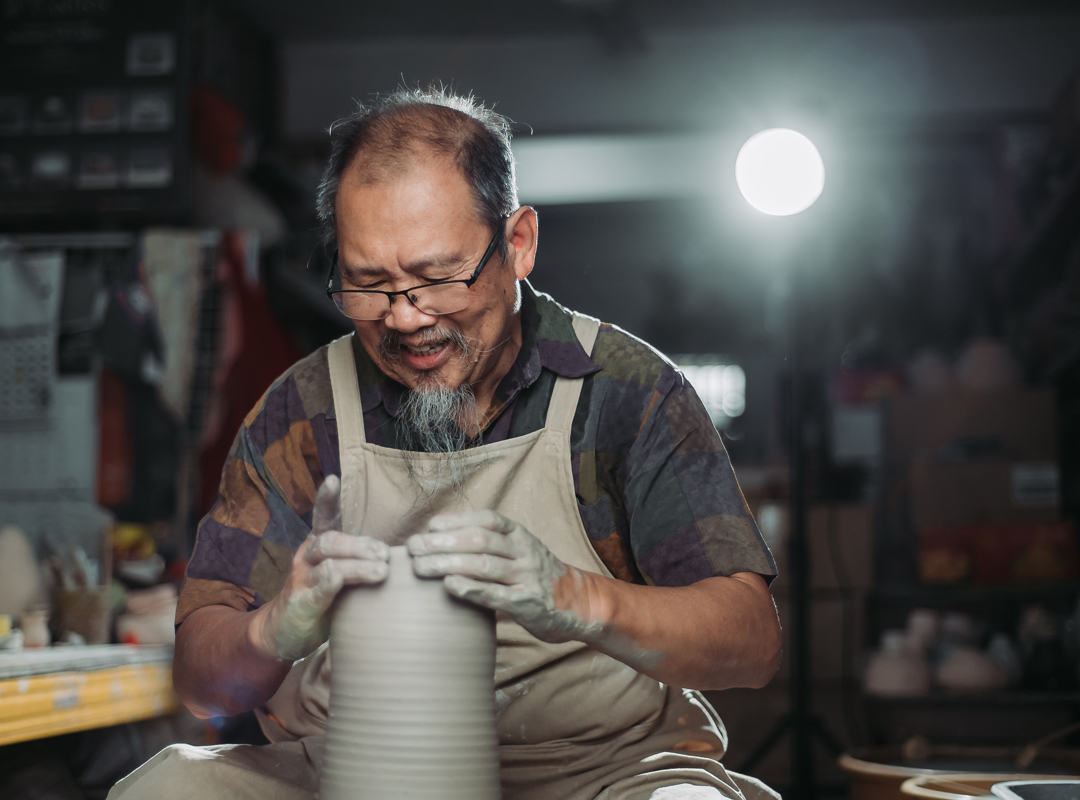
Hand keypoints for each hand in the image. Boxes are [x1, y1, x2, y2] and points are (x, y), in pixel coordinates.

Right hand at [253, 475, 389, 660]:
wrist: (282, 632)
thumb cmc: (320, 598)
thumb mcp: (338, 574)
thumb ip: (359, 560)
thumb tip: (397, 554)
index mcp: (317, 546)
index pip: (323, 519)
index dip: (326, 500)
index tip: (332, 479)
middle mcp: (307, 558)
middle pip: (332, 541)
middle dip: (361, 545)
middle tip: (386, 555)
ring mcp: (301, 580)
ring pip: (328, 563)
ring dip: (357, 566)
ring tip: (382, 571)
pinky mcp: (300, 604)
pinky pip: (316, 591)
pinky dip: (329, 584)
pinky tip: (338, 580)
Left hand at [407, 510, 599, 643]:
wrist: (580, 604)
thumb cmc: (537, 577)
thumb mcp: (520, 551)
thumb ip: (492, 543)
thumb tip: (444, 538)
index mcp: (520, 535)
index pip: (487, 519)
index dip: (457, 520)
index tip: (431, 526)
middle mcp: (524, 551)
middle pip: (479, 540)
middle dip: (442, 542)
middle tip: (413, 548)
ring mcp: (526, 577)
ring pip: (483, 564)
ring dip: (447, 564)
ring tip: (420, 567)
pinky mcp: (527, 604)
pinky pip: (495, 594)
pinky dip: (470, 589)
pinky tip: (449, 586)